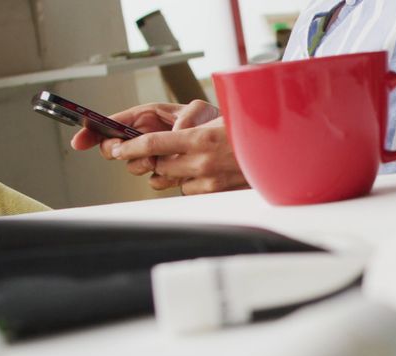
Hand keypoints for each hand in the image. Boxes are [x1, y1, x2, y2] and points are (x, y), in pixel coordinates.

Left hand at [71, 100, 244, 194]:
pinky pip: (189, 190)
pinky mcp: (216, 193)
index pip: (153, 144)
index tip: (116, 149)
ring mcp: (209, 180)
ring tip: (189, 159)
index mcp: (200, 138)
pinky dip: (190, 182)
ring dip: (173, 171)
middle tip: (154, 153)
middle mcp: (202, 162)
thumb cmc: (251, 132)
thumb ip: (192, 129)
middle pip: (159, 165)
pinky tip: (204, 171)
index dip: (130, 147)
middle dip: (153, 159)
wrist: (278, 153)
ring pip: (173, 180)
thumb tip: (169, 135)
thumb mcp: (220, 121)